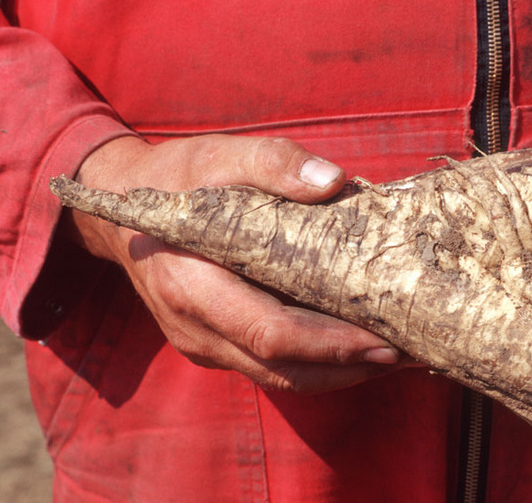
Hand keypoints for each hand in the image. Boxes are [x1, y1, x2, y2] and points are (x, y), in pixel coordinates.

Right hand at [64, 134, 404, 392]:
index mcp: (193, 286)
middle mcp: (195, 328)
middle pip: (283, 370)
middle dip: (350, 367)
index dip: (332, 343)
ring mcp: (202, 344)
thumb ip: (273, 163)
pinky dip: (317, 364)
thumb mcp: (220, 155)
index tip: (385, 340)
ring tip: (395, 357)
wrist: (122, 210)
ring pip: (279, 377)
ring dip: (340, 373)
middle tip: (409, 353)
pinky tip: (356, 346)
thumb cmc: (178, 178)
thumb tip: (335, 181)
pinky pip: (270, 367)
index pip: (272, 333)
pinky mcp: (214, 345)